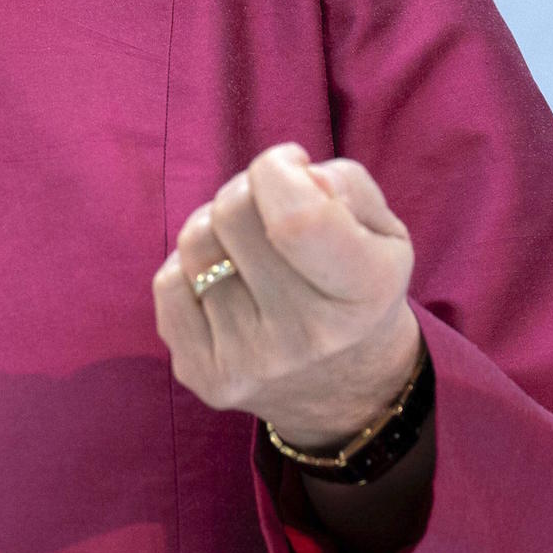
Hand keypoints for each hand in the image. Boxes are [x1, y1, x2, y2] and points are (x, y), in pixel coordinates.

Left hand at [153, 142, 420, 450]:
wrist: (348, 387)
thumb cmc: (359, 284)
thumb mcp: (383, 231)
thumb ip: (345, 185)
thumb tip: (290, 175)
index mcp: (364, 291)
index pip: (296, 216)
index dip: (277, 170)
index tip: (289, 165)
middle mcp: (306, 335)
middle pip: (232, 214)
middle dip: (245, 190)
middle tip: (267, 204)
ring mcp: (250, 361)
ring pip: (195, 243)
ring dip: (215, 226)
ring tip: (247, 245)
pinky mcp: (204, 374)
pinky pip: (169, 282)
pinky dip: (191, 267)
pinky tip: (226, 281)